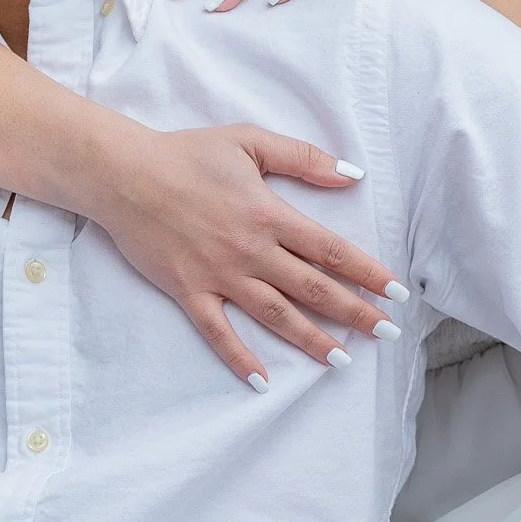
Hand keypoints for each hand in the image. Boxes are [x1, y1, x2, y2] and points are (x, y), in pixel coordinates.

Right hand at [94, 123, 407, 386]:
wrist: (124, 173)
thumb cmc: (187, 153)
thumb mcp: (249, 141)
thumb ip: (303, 158)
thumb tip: (351, 175)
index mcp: (269, 214)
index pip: (330, 250)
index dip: (367, 272)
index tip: (396, 292)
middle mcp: (251, 251)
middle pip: (313, 288)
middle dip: (355, 312)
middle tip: (387, 332)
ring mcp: (219, 275)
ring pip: (276, 315)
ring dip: (312, 339)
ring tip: (344, 360)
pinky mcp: (189, 293)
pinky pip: (218, 332)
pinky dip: (240, 358)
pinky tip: (262, 381)